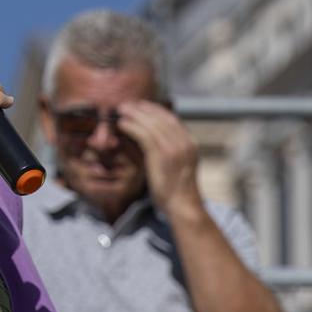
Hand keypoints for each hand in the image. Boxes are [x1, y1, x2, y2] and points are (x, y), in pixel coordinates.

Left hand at [113, 100, 200, 214]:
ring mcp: (174, 147)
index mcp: (190, 143)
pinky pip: (144, 134)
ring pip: (151, 123)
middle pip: (161, 117)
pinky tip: (122, 124)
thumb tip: (154, 142)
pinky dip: (132, 126)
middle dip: (143, 109)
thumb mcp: (179, 166)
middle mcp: (184, 142)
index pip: (171, 119)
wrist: (183, 206)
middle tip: (128, 104)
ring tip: (121, 110)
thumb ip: (170, 152)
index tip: (141, 106)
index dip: (155, 110)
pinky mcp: (162, 154)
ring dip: (134, 114)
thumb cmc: (177, 191)